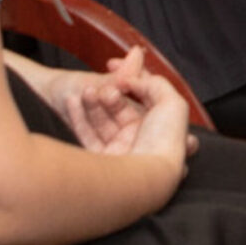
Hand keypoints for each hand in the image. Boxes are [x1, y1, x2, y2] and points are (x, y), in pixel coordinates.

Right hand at [49, 47, 194, 160]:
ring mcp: (117, 152)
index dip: (129, 81)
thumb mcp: (172, 103)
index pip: (141, 99)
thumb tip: (134, 78)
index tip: (113, 65)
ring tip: (85, 91)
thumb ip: (155, 84)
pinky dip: (79, 116)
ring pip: (102, 121)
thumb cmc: (164, 142)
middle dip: (109, 95)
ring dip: (93, 103)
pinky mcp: (97, 163)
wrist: (146, 178)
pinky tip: (73, 100)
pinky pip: (86, 135)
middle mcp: (139, 141)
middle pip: (119, 110)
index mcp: (159, 128)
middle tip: (100, 87)